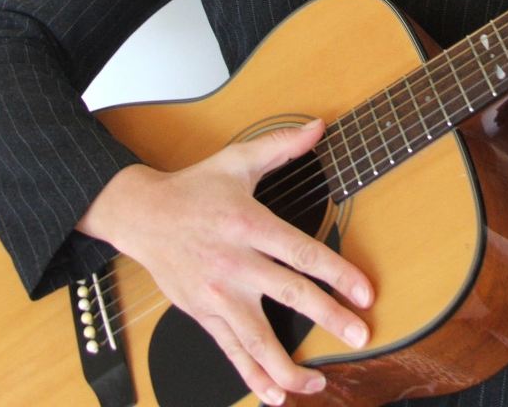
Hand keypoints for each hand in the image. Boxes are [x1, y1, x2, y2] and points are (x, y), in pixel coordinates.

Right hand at [77, 119, 373, 403]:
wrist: (142, 215)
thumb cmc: (194, 188)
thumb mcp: (237, 160)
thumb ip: (281, 145)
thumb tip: (318, 127)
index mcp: (248, 224)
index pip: (300, 253)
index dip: (336, 274)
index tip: (364, 293)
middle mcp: (235, 263)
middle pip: (290, 296)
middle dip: (329, 319)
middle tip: (360, 336)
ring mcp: (218, 294)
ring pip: (258, 339)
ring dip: (291, 367)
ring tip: (319, 383)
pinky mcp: (204, 314)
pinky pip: (232, 352)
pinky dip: (253, 378)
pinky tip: (275, 396)